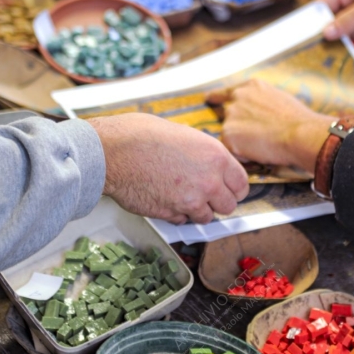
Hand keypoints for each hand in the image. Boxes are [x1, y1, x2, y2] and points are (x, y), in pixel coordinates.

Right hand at [87, 113, 248, 224]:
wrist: (112, 152)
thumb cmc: (139, 135)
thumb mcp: (182, 133)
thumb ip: (201, 152)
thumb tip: (206, 161)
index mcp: (215, 156)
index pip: (241, 184)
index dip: (234, 188)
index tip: (228, 189)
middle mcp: (208, 181)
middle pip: (228, 206)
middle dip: (218, 202)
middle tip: (206, 195)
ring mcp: (190, 201)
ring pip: (206, 218)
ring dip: (197, 210)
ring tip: (181, 195)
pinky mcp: (171, 214)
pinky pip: (182, 221)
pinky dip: (177, 214)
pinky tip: (164, 197)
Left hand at [207, 80, 333, 172]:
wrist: (301, 134)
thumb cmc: (298, 120)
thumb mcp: (279, 99)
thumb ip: (261, 102)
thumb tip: (258, 113)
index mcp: (250, 86)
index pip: (226, 92)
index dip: (217, 97)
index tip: (209, 99)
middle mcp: (237, 97)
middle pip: (226, 115)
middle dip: (236, 127)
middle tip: (253, 137)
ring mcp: (231, 116)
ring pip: (230, 134)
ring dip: (242, 142)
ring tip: (264, 145)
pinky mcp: (228, 135)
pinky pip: (232, 151)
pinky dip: (243, 156)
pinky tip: (260, 153)